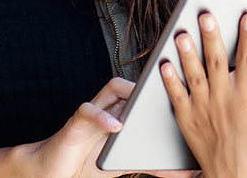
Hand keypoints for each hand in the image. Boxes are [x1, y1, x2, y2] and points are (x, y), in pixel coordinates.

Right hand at [16, 78, 197, 177]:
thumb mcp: (129, 163)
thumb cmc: (92, 162)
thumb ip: (158, 166)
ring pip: (113, 87)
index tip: (191, 78)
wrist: (54, 170)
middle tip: (175, 77)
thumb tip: (192, 171)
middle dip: (155, 79)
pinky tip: (116, 126)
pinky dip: (103, 117)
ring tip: (144, 100)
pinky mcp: (76, 122)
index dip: (168, 83)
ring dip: (129, 91)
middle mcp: (113, 106)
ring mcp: (95, 110)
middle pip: (137, 83)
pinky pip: (88, 111)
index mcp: (127, 112)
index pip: (150, 90)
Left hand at [160, 12, 246, 177]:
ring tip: (181, 34)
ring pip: (194, 77)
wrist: (236, 175)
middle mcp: (224, 101)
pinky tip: (164, 62)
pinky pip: (176, 96)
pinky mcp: (187, 119)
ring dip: (187, 55)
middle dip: (212, 38)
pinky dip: (170, 80)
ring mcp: (203, 110)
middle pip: (217, 63)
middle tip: (206, 15)